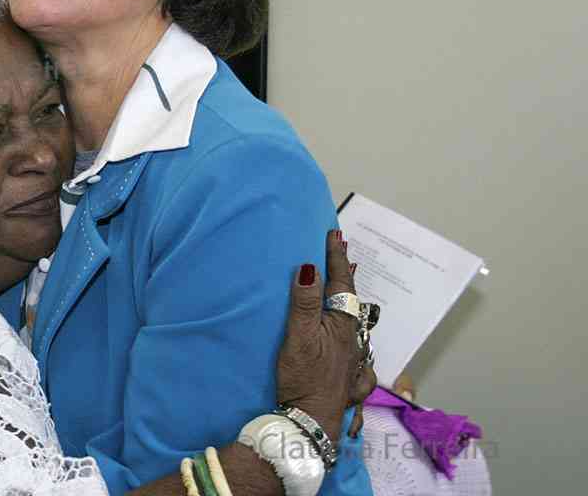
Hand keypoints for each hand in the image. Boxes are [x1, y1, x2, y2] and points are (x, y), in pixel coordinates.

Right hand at [277, 229, 377, 441]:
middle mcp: (353, 340)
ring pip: (356, 326)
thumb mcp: (298, 335)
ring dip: (351, 306)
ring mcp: (354, 362)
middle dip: (346, 278)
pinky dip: (357, 344)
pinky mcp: (349, 381)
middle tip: (343, 256)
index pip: (341, 283)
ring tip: (347, 294)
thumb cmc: (304, 377)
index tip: (335, 234)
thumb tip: (309, 267)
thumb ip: (304, 302)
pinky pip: (358, 356)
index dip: (336, 258)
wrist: (312, 421)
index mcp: (342, 324)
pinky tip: (358, 350)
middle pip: (352, 302)